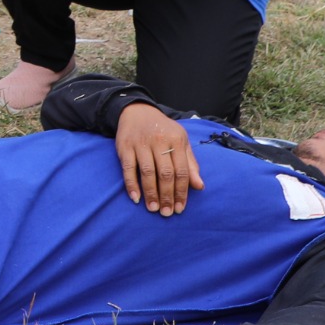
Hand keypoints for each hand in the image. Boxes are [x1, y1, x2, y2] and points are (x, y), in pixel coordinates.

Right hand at [114, 100, 200, 214]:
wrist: (137, 112)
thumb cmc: (163, 130)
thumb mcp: (180, 142)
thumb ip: (190, 164)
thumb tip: (199, 186)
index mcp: (176, 140)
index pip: (182, 171)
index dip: (181, 192)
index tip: (180, 208)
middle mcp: (159, 141)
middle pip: (165, 174)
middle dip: (167, 196)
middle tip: (167, 213)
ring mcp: (141, 144)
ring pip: (148, 173)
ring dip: (151, 193)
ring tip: (153, 208)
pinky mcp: (125, 147)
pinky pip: (129, 169)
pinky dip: (132, 185)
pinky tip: (136, 198)